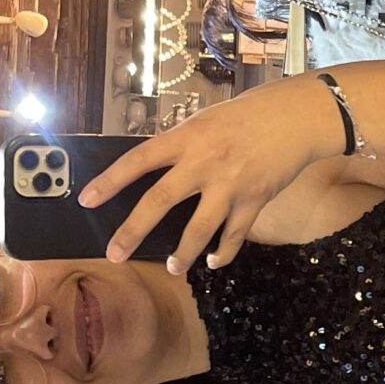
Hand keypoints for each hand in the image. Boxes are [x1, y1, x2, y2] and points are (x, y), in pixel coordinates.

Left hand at [80, 76, 340, 277]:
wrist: (297, 118)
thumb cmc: (249, 115)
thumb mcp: (206, 120)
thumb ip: (182, 145)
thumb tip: (155, 169)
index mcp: (186, 138)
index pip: (138, 160)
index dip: (110, 181)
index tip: (87, 200)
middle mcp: (204, 162)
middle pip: (160, 201)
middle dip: (133, 231)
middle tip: (114, 254)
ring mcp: (230, 184)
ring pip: (199, 228)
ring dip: (183, 253)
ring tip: (173, 268)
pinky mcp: (255, 199)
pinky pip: (235, 234)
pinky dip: (223, 252)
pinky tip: (212, 261)